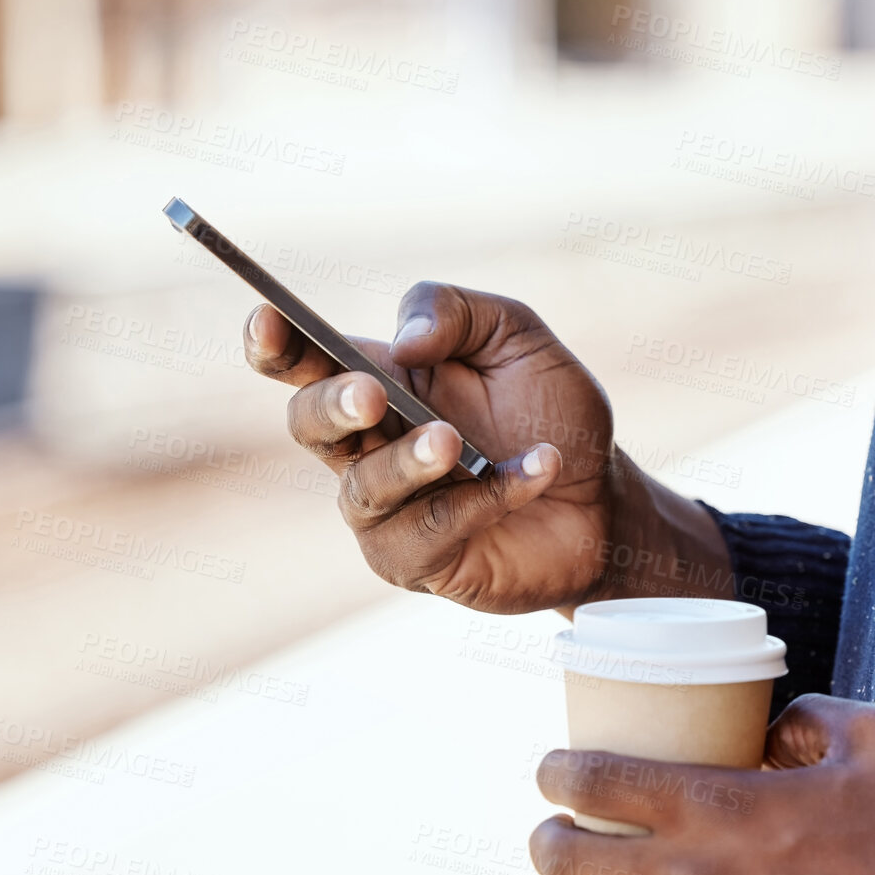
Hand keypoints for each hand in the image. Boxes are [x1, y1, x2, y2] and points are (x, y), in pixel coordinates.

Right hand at [243, 281, 728, 614]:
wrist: (606, 496)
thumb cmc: (550, 413)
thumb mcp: (516, 336)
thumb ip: (455, 312)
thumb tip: (405, 342)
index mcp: (377, 382)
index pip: (303, 362)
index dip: (274, 344)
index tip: (268, 319)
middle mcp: (367, 450)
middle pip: (308, 425)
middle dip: (333, 405)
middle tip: (374, 393)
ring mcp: (387, 513)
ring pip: (364, 489)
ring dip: (409, 461)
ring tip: (456, 442)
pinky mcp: (422, 562)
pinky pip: (432, 530)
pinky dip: (486, 497)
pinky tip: (539, 468)